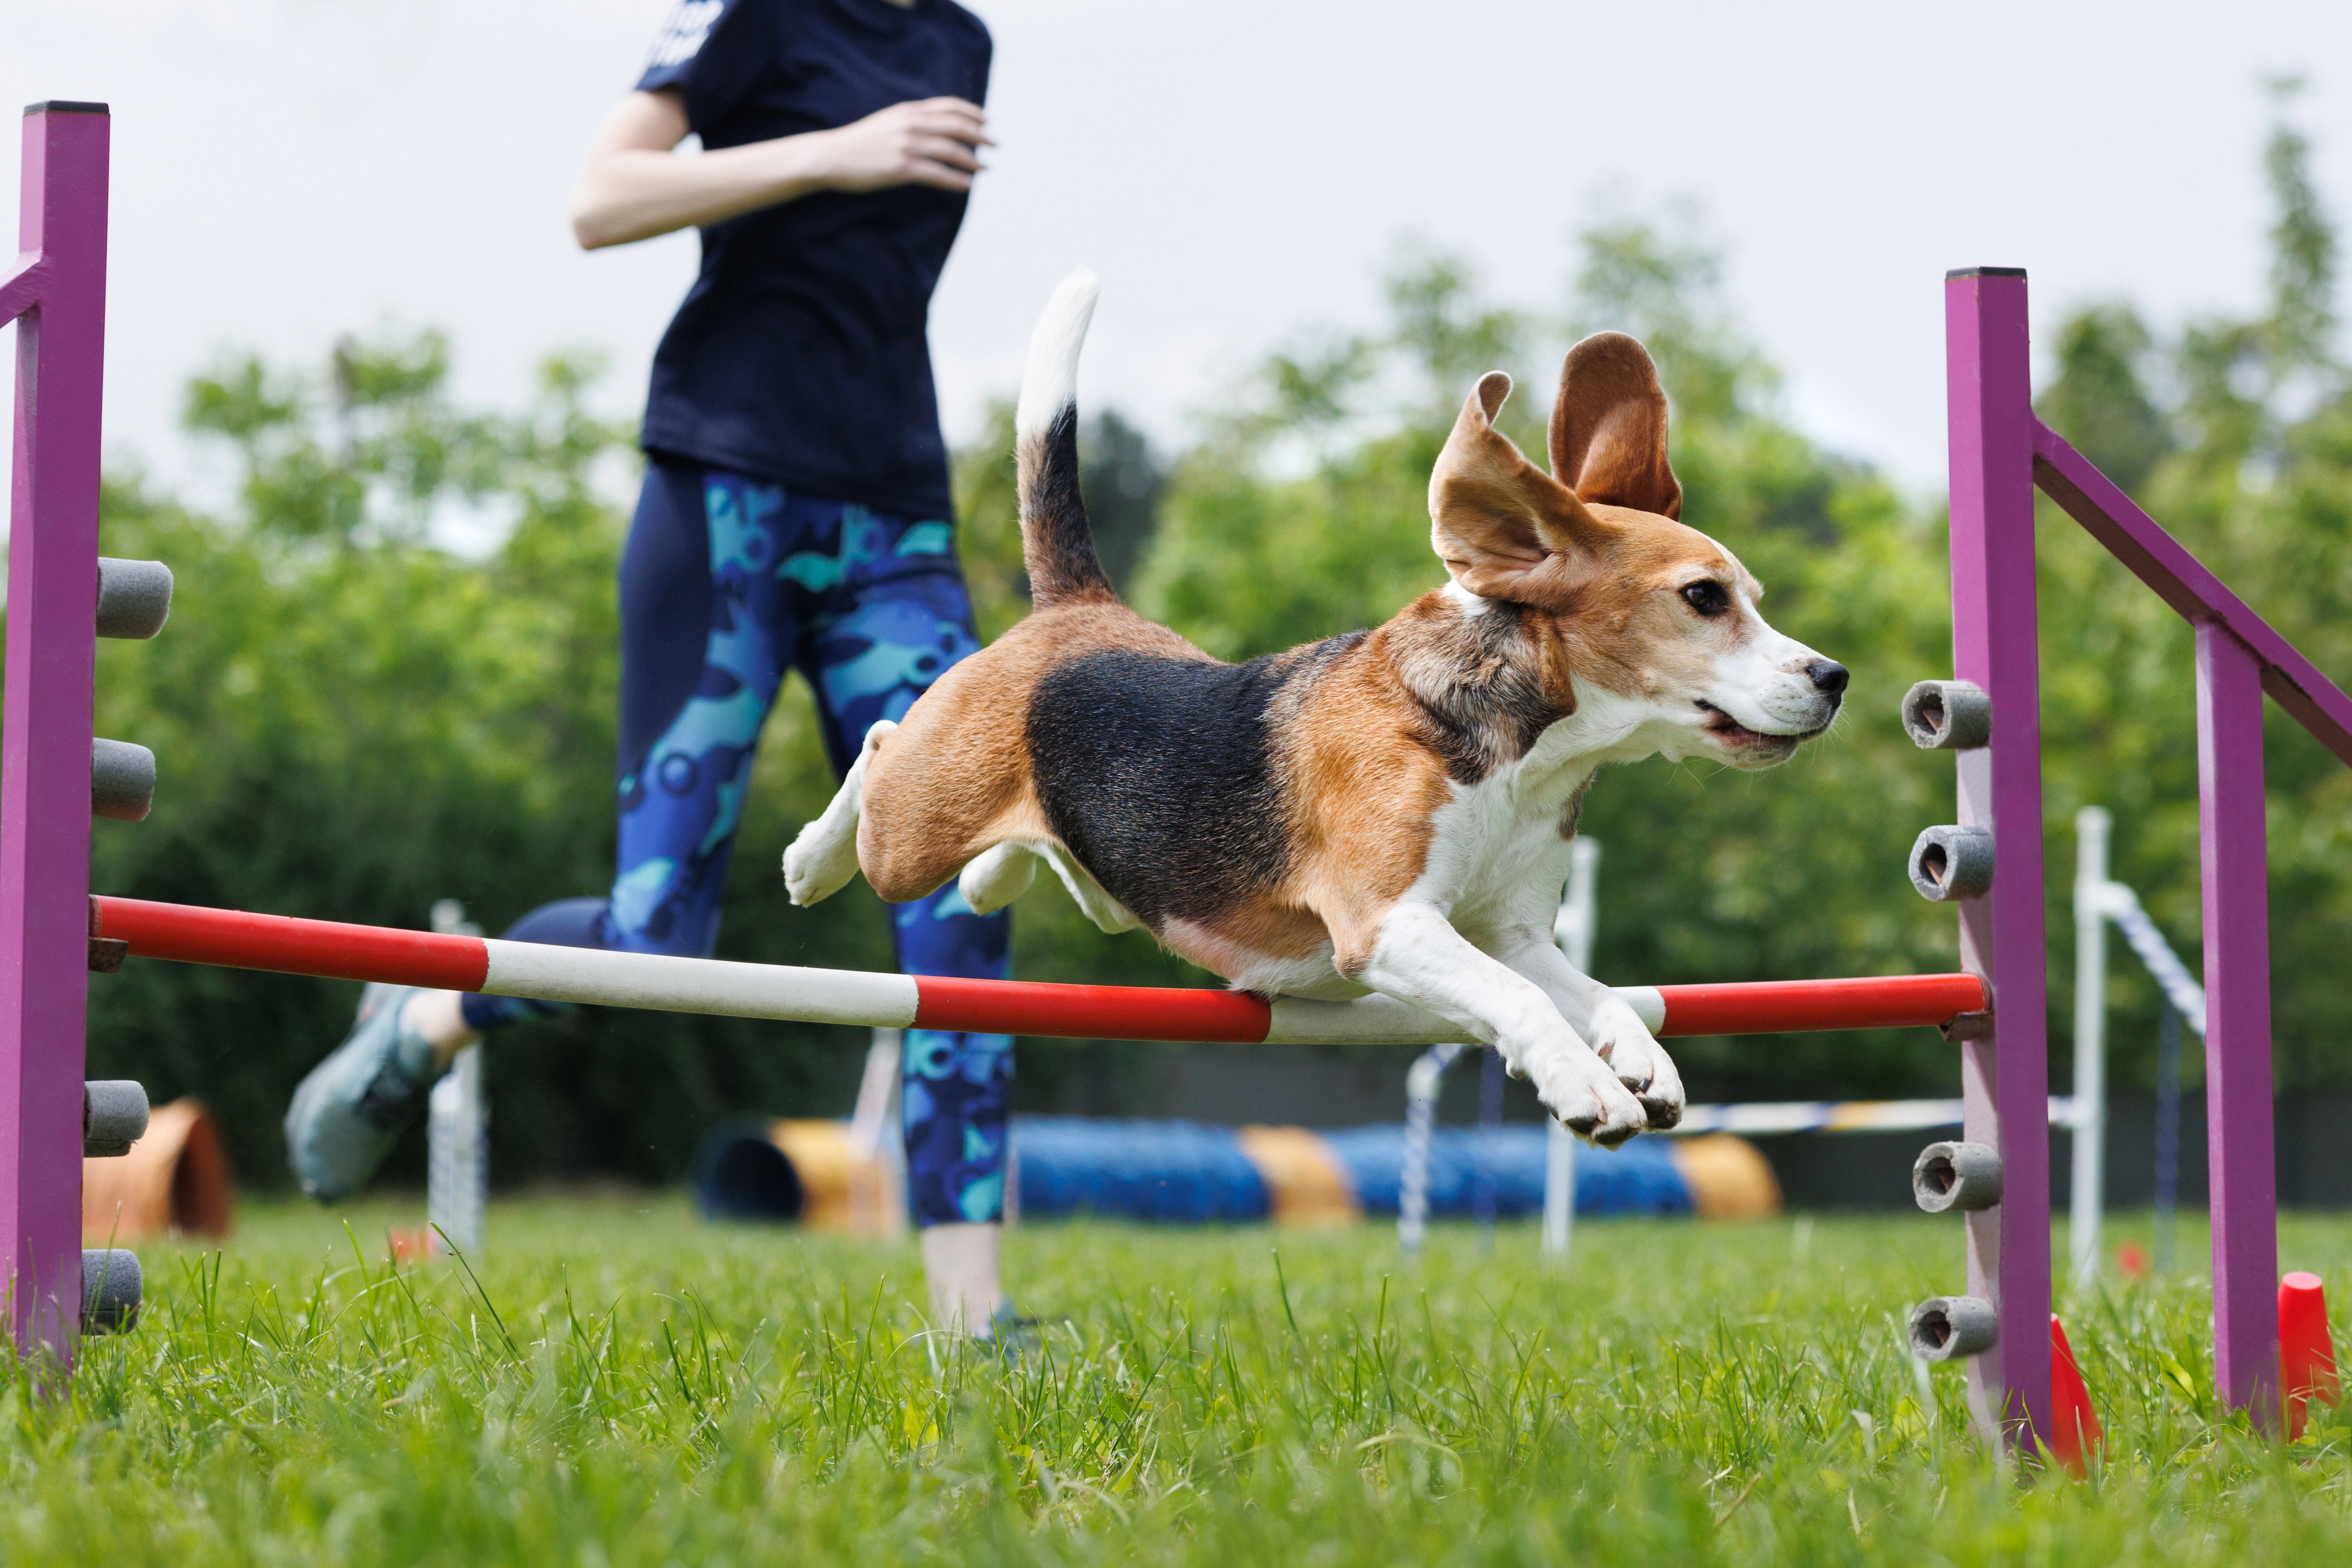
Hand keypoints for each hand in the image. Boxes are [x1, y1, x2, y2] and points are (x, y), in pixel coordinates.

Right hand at [819, 97, 990, 193]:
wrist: (832, 155)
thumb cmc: (859, 142)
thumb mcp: (888, 121)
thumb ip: (912, 120)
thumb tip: (935, 127)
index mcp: (909, 111)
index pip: (949, 106)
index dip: (972, 112)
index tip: (986, 120)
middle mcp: (912, 125)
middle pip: (957, 126)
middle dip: (980, 135)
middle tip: (994, 145)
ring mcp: (908, 146)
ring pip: (951, 151)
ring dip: (973, 160)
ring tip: (984, 167)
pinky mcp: (902, 169)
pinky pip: (938, 175)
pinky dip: (957, 180)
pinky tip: (968, 185)